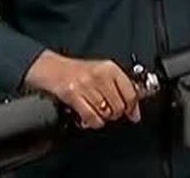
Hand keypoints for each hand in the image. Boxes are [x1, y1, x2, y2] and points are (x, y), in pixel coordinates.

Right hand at [23, 51, 140, 128]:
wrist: (54, 69)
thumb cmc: (80, 72)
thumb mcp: (103, 72)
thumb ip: (121, 88)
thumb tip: (134, 111)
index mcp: (110, 68)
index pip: (130, 92)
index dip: (133, 107)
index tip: (132, 113)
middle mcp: (99, 75)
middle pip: (118, 106)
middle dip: (116, 113)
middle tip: (110, 111)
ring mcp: (86, 85)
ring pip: (105, 113)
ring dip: (103, 117)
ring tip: (99, 111)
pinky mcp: (73, 96)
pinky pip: (91, 117)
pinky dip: (93, 121)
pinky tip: (91, 117)